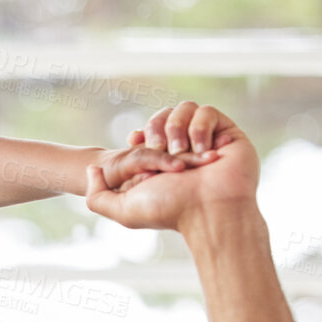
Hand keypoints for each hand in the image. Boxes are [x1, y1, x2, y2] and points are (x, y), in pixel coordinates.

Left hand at [86, 104, 259, 232]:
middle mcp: (186, 151)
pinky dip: (200, 127)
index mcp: (164, 164)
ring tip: (182, 153)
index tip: (135, 142)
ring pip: (184, 109)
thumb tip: (94, 169)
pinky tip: (204, 151)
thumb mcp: (123, 209)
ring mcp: (207, 140)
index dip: (142, 135)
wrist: (210, 212)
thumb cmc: (170, 210)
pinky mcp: (227, 133)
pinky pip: (207, 111)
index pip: (149, 133)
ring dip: (177, 128)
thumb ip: (97, 196)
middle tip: (162, 152)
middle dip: (156, 130)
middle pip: (163, 117)